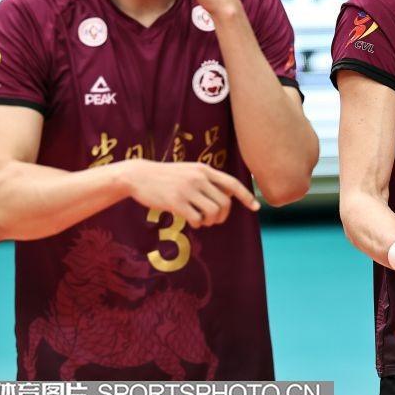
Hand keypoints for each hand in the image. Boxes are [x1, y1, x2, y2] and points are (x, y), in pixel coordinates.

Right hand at [115, 159, 259, 228]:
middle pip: (224, 203)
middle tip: (214, 220)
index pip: (232, 183)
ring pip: (213, 212)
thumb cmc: (166, 176)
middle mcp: (198, 178)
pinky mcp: (175, 202)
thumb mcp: (189, 171)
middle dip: (223, 216)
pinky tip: (191, 221)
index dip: (246, 196)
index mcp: (204, 169)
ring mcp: (187, 189)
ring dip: (210, 221)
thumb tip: (228, 195)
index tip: (256, 207)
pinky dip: (197, 224)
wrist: (138, 176)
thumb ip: (207, 180)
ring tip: (202, 220)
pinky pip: (196, 219)